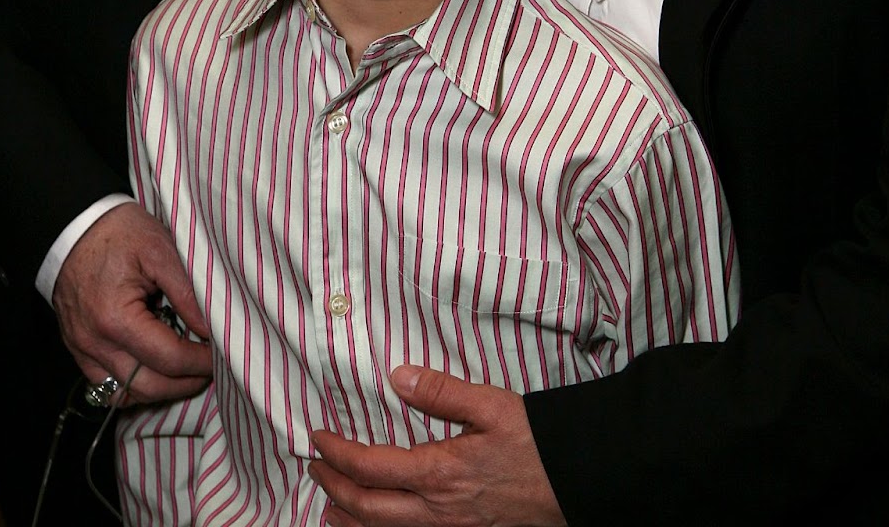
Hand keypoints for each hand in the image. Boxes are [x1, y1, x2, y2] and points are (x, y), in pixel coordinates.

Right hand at [52, 201, 211, 404]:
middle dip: (185, 382)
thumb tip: (210, 328)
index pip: (168, 358)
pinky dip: (133, 384)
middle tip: (210, 367)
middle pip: (149, 387)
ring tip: (186, 370)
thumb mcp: (160, 249)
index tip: (222, 353)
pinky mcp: (77, 348)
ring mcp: (82, 349)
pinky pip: (106, 384)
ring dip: (161, 389)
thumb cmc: (118, 232)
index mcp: (115, 319)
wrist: (73, 225)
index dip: (200, 361)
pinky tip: (154, 370)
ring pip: (126, 393)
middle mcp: (95, 343)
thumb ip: (187, 292)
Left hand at [310, 365, 564, 526]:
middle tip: (313, 464)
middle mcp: (436, 513)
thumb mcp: (491, 406)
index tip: (317, 436)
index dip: (336, 452)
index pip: (369, 468)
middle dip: (331, 487)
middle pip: (365, 508)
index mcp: (440, 473)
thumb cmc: (535, 442)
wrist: (575, 483)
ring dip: (347, 520)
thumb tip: (396, 376)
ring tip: (326, 504)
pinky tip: (369, 526)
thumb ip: (441, 393)